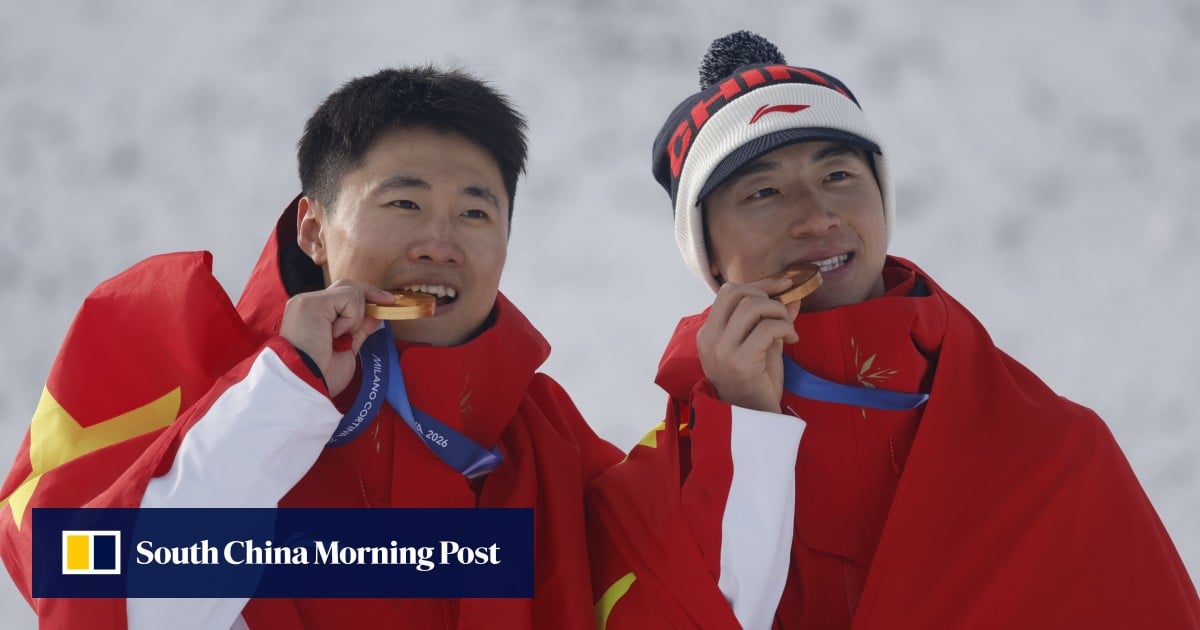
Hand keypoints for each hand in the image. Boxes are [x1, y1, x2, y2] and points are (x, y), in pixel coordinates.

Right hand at [279, 280, 395, 396]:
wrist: (306, 385)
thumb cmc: (322, 376)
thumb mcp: (347, 349)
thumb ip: (359, 329)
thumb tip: (376, 314)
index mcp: (313, 315)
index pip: (342, 296)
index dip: (365, 298)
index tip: (388, 303)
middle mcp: (307, 304)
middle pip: (346, 286)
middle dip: (370, 295)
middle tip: (388, 303)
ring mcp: (307, 301)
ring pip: (350, 291)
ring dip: (356, 317)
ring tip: (340, 338)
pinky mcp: (312, 303)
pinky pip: (347, 298)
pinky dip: (351, 318)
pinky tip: (336, 334)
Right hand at [696, 277, 802, 412]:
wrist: (754, 422)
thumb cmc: (756, 385)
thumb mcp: (762, 346)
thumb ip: (772, 321)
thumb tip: (792, 296)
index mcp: (708, 334)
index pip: (728, 293)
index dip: (760, 284)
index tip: (784, 284)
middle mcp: (709, 339)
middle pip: (736, 292)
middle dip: (767, 295)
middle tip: (783, 313)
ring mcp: (722, 350)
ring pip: (752, 307)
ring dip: (778, 312)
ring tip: (788, 328)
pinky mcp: (740, 362)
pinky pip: (767, 328)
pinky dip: (784, 327)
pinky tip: (792, 339)